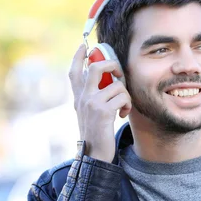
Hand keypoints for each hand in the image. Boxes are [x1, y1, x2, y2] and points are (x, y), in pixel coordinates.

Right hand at [68, 44, 131, 162]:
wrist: (94, 154)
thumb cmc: (96, 132)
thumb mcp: (89, 112)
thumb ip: (93, 95)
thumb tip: (108, 79)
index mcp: (78, 96)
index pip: (74, 71)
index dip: (79, 56)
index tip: (84, 46)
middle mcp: (82, 97)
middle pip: (96, 67)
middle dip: (112, 65)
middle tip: (118, 73)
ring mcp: (91, 103)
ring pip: (117, 85)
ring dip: (125, 95)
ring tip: (123, 106)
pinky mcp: (102, 111)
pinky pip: (122, 97)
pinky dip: (127, 105)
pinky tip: (123, 114)